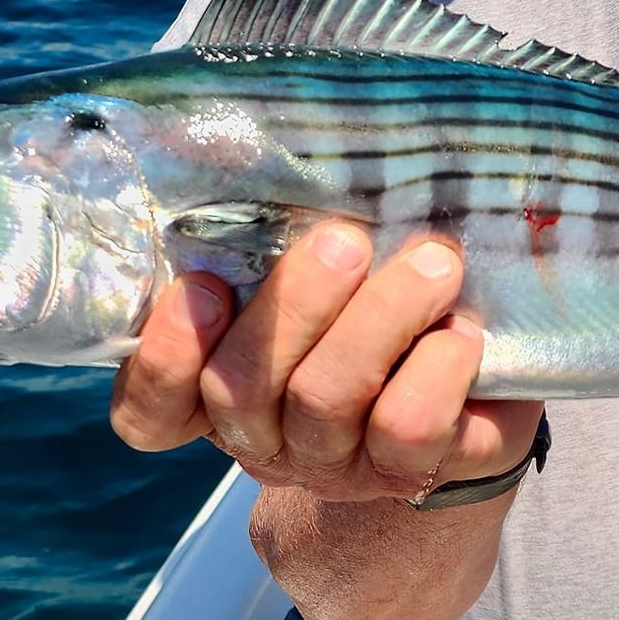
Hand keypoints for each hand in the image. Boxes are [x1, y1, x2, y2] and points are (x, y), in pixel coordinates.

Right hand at [109, 220, 542, 503]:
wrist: (469, 389)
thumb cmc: (371, 295)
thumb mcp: (318, 265)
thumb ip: (279, 233)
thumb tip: (286, 147)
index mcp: (219, 389)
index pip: (149, 410)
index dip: (164, 359)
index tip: (200, 288)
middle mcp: (266, 437)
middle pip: (240, 389)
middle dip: (292, 305)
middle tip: (344, 240)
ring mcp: (335, 464)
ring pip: (326, 401)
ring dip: (379, 319)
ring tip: (434, 261)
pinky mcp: (413, 472)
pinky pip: (408, 431)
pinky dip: (435, 370)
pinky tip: (461, 330)